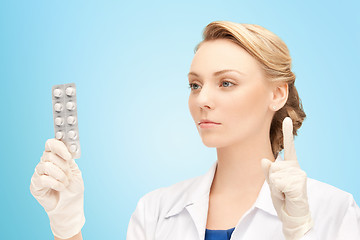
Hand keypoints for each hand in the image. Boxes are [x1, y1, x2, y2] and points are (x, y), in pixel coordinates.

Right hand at [30, 138, 84, 238]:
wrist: (70, 206)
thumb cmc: (73, 188)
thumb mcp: (75, 171)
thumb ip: (70, 159)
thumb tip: (68, 148)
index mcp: (55, 156)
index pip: (51, 143)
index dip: (59, 147)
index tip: (68, 156)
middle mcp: (45, 162)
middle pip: (50, 156)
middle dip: (63, 166)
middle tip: (69, 175)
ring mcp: (39, 173)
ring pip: (46, 166)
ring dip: (60, 176)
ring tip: (65, 183)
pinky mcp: (35, 184)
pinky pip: (43, 179)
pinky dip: (55, 183)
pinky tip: (60, 188)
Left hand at [261, 117, 313, 239]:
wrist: (293, 214)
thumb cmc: (283, 197)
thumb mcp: (272, 183)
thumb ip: (268, 171)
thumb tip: (264, 159)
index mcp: (290, 165)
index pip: (289, 147)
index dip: (287, 132)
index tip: (286, 118)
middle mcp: (295, 167)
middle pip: (272, 166)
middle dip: (272, 180)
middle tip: (281, 190)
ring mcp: (298, 173)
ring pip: (274, 175)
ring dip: (275, 187)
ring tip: (284, 193)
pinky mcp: (299, 182)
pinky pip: (278, 183)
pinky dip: (279, 191)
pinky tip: (287, 195)